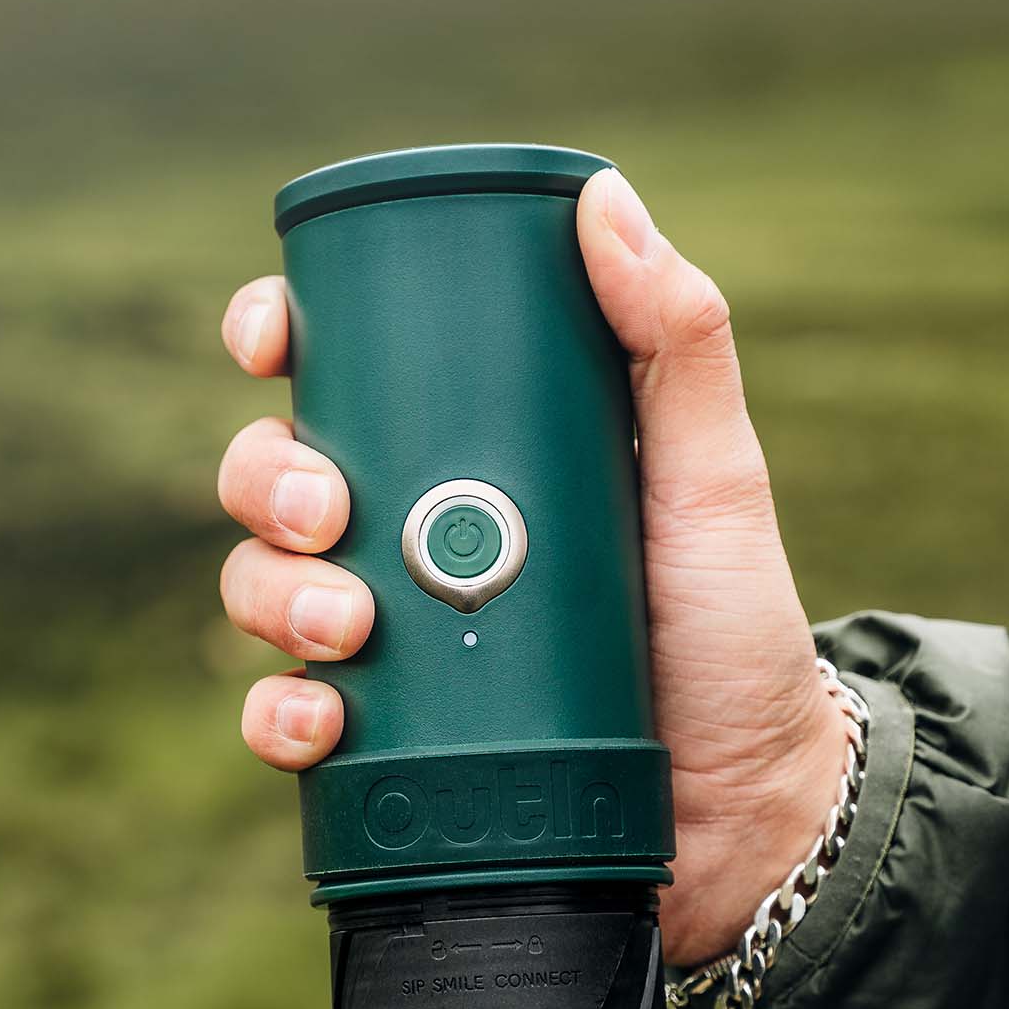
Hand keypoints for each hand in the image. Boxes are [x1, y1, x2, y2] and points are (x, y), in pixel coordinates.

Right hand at [217, 168, 847, 966]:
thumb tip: (603, 198)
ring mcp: (392, 650)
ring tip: (348, 624)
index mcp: (471, 460)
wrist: (746, 810)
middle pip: (276, 481)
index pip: (343, 380)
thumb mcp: (714, 480)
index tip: (270, 338)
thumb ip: (677, 344)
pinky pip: (288, 724)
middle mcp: (415, 544)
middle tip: (330, 512)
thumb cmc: (734, 637)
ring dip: (270, 594)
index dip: (279, 342)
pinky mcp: (386, 754)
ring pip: (262, 591)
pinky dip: (279, 718)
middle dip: (269, 480)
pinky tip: (319, 719)